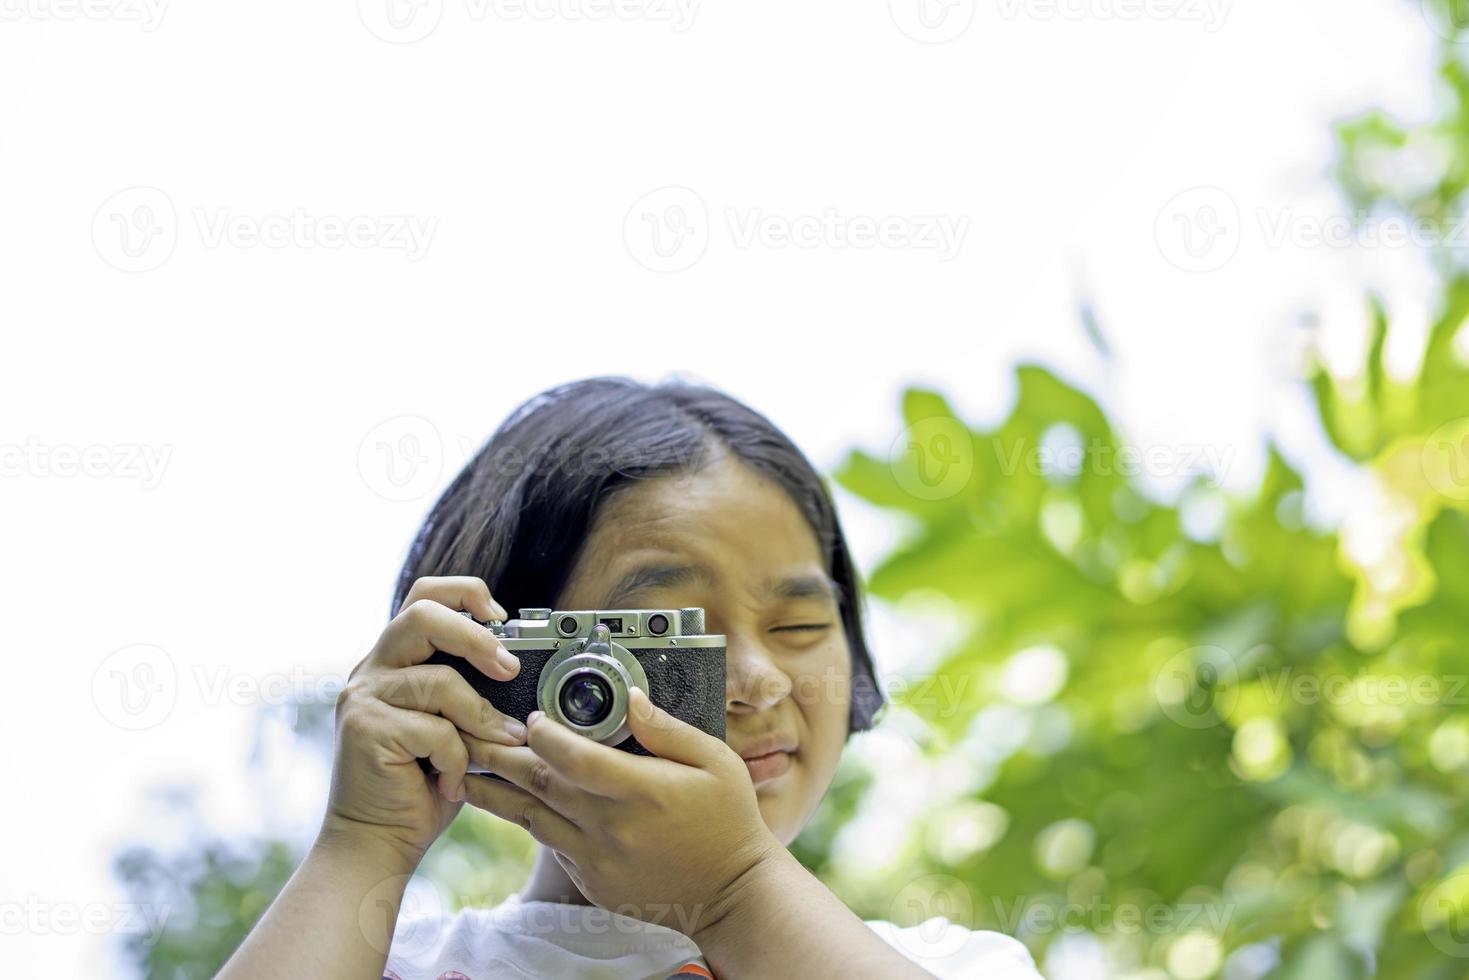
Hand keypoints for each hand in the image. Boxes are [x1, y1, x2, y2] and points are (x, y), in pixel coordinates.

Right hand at [322, 576, 527, 866]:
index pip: (424, 595)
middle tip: (510, 669)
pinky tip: (452, 782)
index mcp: (394, 660)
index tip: (504, 619)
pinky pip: (434, 730)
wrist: (376, 846)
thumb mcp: (455, 729)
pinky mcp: (365, 730)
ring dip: (480, 717)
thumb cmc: (422, 788)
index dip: (467, 594)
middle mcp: (371, 670)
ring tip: (499, 745)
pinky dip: (457, 759)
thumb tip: (521, 669)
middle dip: (476, 638)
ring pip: (438, 680)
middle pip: (423, 614)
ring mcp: (363, 699)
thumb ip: (472, 694)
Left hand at [460, 686, 781, 934]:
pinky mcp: (591, 880)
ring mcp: (597, 858)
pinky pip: (550, 842)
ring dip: (494, 791)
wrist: (730, 893)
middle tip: (465, 731)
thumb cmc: (728, 821)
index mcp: (643, 792)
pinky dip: (525, 818)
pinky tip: (506, 800)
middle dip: (498, 755)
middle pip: (539, 784)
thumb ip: (668, 728)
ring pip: (531, 817)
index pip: (574, 758)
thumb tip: (630, 697)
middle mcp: (612, 827)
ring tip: (462, 768)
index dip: (545, 734)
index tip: (533, 718)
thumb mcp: (715, 761)